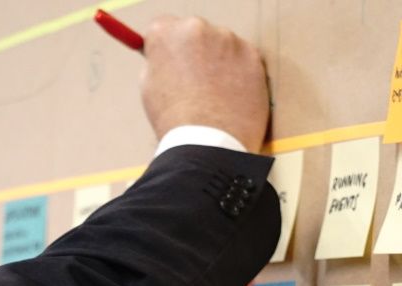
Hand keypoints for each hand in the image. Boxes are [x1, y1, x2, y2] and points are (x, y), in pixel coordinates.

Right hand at [140, 16, 269, 152]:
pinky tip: (231, 98)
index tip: (173, 61)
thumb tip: (165, 57)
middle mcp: (197, 27)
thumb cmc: (175, 121)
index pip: (165, 27)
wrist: (208, 143)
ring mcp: (228, 40)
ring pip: (223, 46)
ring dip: (220, 63)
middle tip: (195, 83)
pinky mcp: (253, 56)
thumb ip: (158, 63)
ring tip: (215, 97)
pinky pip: (244, 60)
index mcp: (166, 32)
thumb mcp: (149, 87)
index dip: (169, 48)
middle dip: (196, 52)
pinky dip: (240, 74)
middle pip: (196, 33)